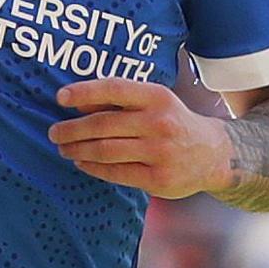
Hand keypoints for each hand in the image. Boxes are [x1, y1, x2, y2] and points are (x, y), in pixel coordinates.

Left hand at [50, 78, 233, 197]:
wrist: (214, 154)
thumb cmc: (175, 123)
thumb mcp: (156, 103)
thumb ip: (121, 102)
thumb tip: (78, 104)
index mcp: (158, 97)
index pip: (114, 89)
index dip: (84, 91)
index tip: (60, 97)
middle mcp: (159, 123)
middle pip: (103, 124)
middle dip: (72, 129)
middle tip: (54, 132)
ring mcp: (160, 152)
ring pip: (106, 150)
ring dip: (78, 149)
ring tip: (64, 148)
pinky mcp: (158, 179)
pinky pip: (116, 172)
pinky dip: (93, 167)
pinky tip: (82, 162)